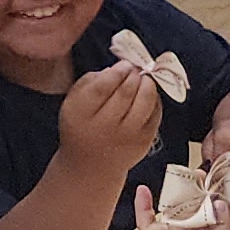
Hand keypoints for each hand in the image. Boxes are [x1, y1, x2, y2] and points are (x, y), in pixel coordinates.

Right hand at [57, 59, 165, 176]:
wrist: (92, 164)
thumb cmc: (82, 125)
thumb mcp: (74, 102)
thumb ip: (90, 82)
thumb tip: (116, 68)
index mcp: (81, 113)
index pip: (102, 87)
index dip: (117, 72)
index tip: (124, 64)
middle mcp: (104, 126)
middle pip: (125, 93)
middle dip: (134, 75)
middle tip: (135, 68)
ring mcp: (128, 136)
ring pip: (144, 102)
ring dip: (148, 85)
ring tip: (144, 79)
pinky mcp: (145, 141)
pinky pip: (155, 114)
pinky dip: (155, 100)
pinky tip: (148, 95)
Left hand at [133, 184, 229, 229]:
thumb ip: (216, 222)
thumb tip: (217, 201)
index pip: (150, 226)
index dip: (144, 208)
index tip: (144, 189)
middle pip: (181, 213)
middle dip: (184, 195)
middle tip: (191, 177)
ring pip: (205, 212)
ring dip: (208, 198)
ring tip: (210, 180)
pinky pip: (225, 217)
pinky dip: (227, 206)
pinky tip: (228, 194)